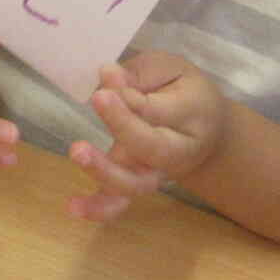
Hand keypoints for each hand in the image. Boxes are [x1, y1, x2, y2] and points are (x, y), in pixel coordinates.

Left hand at [65, 50, 227, 222]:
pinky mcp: (135, 184)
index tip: (108, 74)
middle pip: (150, 146)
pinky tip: (72, 206)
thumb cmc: (184, 93)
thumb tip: (108, 76)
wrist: (207, 133)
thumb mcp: (171, 70)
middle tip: (99, 98)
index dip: (131, 94)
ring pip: (134, 182)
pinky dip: (99, 208)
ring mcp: (155, 173)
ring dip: (104, 170)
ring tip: (77, 151)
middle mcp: (176, 152)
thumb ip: (139, 74)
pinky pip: (120, 202)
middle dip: (122, 124)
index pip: (159, 108)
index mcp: (193, 116)